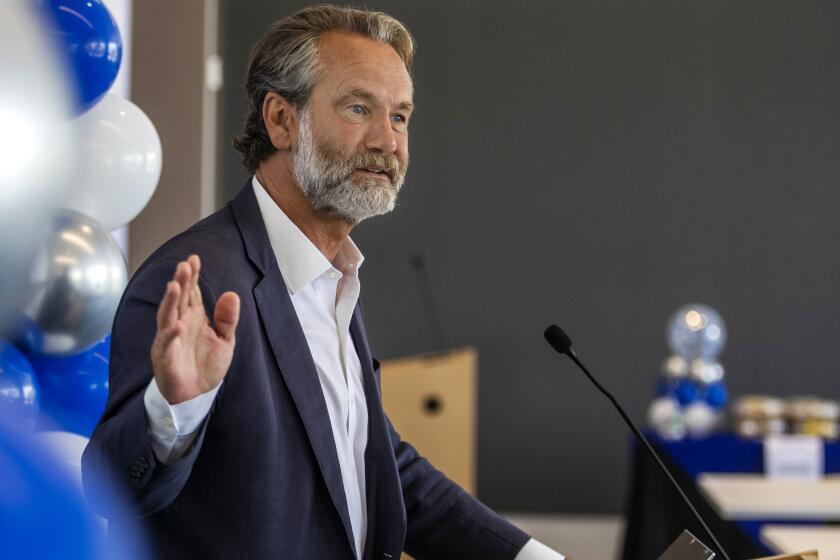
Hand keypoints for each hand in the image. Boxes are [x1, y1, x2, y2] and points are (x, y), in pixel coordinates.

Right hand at [150, 255, 240, 403]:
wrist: (197, 395)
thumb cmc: (207, 365)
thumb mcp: (225, 340)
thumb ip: (227, 318)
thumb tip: (232, 294)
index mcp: (193, 317)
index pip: (190, 292)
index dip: (191, 276)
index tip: (194, 259)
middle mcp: (179, 324)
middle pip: (178, 299)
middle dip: (180, 282)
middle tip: (184, 265)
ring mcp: (170, 340)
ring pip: (167, 317)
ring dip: (170, 302)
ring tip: (174, 286)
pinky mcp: (165, 358)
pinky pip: (167, 344)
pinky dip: (170, 335)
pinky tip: (177, 326)